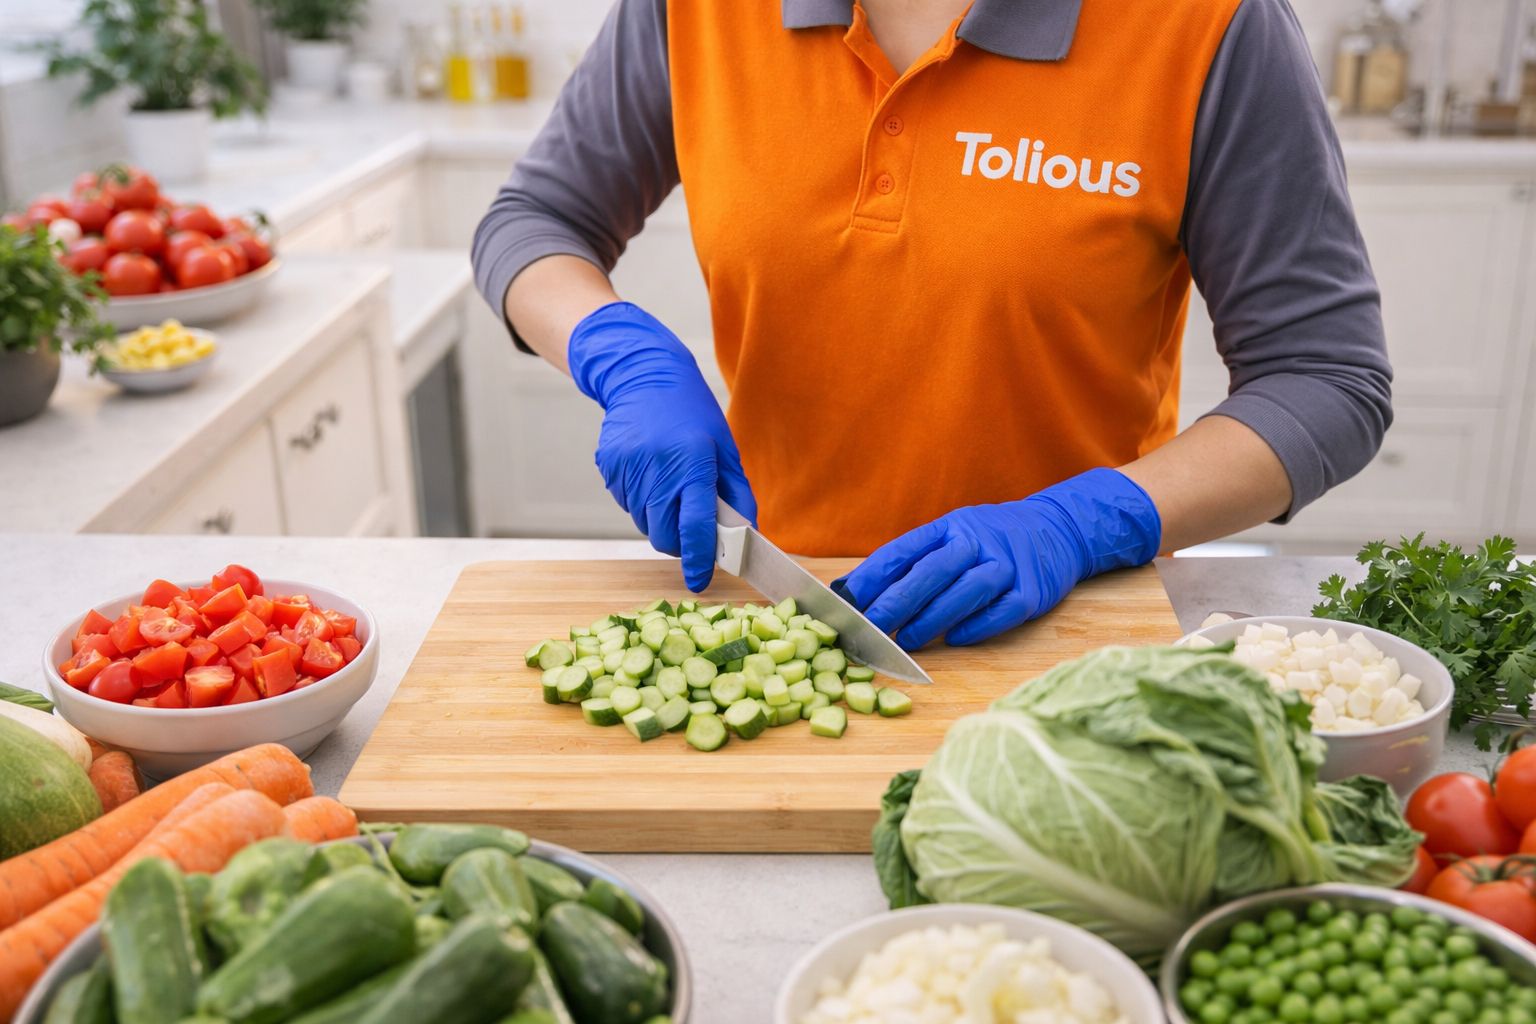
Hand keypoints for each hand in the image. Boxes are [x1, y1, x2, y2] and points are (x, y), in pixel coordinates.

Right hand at [568, 302, 755, 591]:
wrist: (645, 377)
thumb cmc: (694, 414)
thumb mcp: (726, 450)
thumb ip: (738, 496)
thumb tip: (746, 536)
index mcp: (692, 463)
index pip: (695, 526)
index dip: (698, 559)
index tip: (699, 581)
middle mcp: (657, 468)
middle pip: (664, 534)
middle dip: (678, 543)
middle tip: (690, 529)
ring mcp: (628, 468)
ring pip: (644, 522)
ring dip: (659, 519)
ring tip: (669, 487)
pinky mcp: (609, 467)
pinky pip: (626, 504)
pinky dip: (641, 502)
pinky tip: (650, 474)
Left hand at [835, 469, 1161, 648]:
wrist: (1058, 530)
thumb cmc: (989, 541)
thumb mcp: (951, 536)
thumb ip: (912, 562)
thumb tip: (854, 591)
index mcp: (949, 527)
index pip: (904, 550)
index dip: (873, 576)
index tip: (846, 601)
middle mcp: (978, 541)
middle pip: (932, 571)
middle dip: (897, 602)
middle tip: (870, 629)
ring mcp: (1008, 565)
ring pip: (966, 592)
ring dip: (932, 619)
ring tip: (906, 642)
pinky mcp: (1033, 591)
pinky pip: (1001, 611)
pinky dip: (976, 627)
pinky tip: (955, 640)